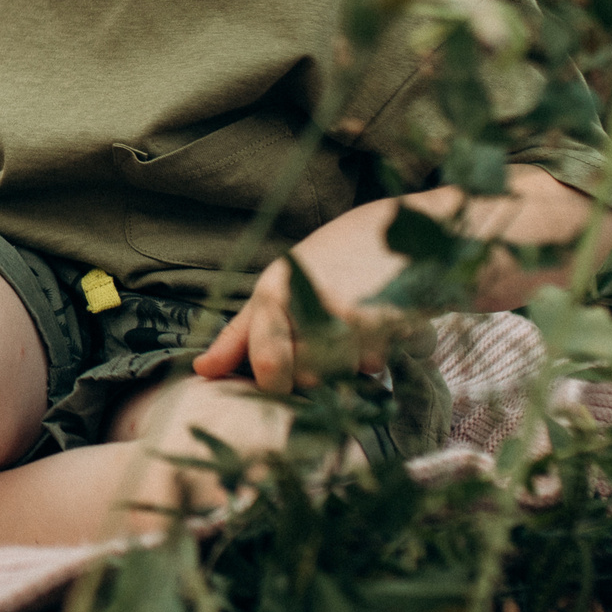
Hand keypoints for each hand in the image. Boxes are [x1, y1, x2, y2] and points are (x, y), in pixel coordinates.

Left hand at [192, 210, 411, 393]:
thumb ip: (240, 334)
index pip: (267, 367)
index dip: (276, 383)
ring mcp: (347, 313)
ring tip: (353, 327)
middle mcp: (305, 302)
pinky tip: (377, 324)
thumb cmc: (334, 259)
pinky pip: (373, 366)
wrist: (409, 229)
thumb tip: (201, 371)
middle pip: (304, 380)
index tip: (286, 373)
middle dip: (316, 371)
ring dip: (347, 364)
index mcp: (272, 291)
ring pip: (338, 378)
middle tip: (328, 335)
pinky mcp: (385, 321)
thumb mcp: (278, 286)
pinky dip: (376, 354)